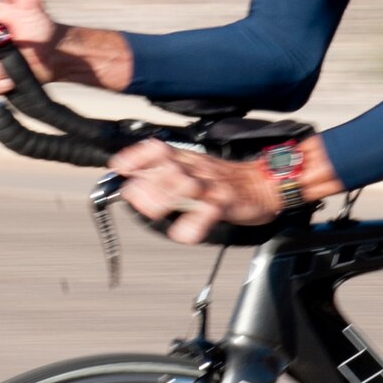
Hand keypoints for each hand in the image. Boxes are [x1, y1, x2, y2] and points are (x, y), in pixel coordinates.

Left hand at [112, 139, 281, 244]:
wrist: (264, 183)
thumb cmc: (224, 179)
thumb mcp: (194, 167)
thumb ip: (166, 173)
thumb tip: (134, 180)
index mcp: (187, 159)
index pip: (158, 149)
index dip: (136, 156)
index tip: (118, 167)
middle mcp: (197, 169)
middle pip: (167, 169)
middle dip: (146, 183)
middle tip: (133, 197)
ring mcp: (212, 185)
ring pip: (185, 185)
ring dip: (165, 198)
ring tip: (153, 212)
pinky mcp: (226, 203)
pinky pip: (209, 212)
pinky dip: (194, 225)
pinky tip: (182, 234)